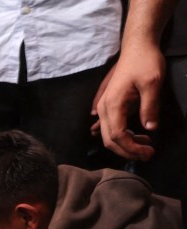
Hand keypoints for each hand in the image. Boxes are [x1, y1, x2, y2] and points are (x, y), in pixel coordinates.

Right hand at [94, 45, 165, 160]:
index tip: (149, 152)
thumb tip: (150, 129)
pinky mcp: (108, 104)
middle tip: (148, 154)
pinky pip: (109, 126)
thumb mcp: (153, 83)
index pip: (118, 135)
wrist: (137, 46)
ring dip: (125, 143)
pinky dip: (120, 135)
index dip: (132, 148)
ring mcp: (104, 106)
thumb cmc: (145, 61)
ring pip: (109, 134)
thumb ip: (150, 107)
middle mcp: (103, 108)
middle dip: (128, 150)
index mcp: (113, 105)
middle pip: (109, 139)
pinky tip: (132, 135)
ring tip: (145, 143)